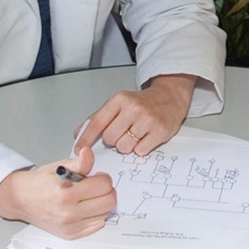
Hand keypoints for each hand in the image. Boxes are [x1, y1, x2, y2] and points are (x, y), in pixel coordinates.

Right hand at [0, 146, 115, 238]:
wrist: (21, 199)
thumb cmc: (40, 182)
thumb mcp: (60, 167)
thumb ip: (80, 162)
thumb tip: (88, 153)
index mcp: (66, 194)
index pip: (104, 185)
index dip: (103, 177)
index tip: (96, 176)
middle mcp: (69, 214)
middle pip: (109, 201)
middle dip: (106, 190)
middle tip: (95, 185)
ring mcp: (70, 226)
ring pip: (106, 213)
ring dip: (102, 202)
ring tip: (89, 196)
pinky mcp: (71, 234)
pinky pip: (98, 224)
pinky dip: (96, 214)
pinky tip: (86, 207)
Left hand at [75, 73, 195, 154]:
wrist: (170, 98)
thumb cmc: (143, 102)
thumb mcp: (119, 103)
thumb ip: (99, 117)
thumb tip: (79, 134)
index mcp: (120, 99)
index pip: (97, 122)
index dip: (86, 138)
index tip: (78, 149)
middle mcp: (134, 108)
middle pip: (110, 138)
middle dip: (114, 139)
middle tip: (123, 132)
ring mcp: (148, 120)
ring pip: (124, 147)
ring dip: (127, 145)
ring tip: (135, 134)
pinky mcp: (160, 131)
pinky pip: (140, 151)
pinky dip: (140, 148)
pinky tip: (145, 137)